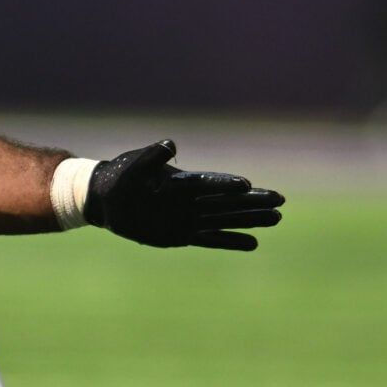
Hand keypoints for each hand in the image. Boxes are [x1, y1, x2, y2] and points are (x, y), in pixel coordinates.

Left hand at [88, 140, 282, 251]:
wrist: (105, 199)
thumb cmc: (120, 176)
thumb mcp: (135, 164)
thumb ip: (153, 156)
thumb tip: (171, 143)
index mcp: (181, 181)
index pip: (209, 183)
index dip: (226, 184)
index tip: (247, 184)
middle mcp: (190, 200)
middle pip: (226, 202)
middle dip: (252, 202)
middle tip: (281, 201)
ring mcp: (188, 218)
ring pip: (225, 219)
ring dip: (249, 220)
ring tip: (276, 217)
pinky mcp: (182, 235)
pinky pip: (211, 239)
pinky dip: (230, 241)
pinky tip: (253, 243)